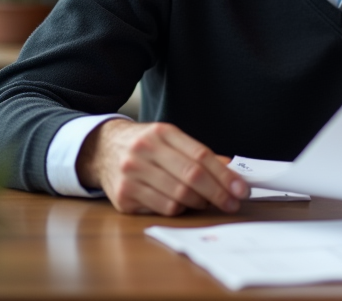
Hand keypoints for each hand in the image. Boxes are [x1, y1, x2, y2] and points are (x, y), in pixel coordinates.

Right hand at [76, 119, 248, 215]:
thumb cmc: (143, 146)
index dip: (225, 175)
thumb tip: (230, 169)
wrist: (101, 149)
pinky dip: (178, 209)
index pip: (201, 155)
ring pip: (178, 196)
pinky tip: (181, 203)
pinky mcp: (123, 196)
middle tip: (232, 203)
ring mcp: (131, 174)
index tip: (241, 188)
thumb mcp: (169, 140)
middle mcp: (144, 151)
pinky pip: (162, 208)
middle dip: (218, 193)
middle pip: (191, 177)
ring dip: (199, 203)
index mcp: (161, 133)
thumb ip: (198, 153)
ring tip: (206, 201)